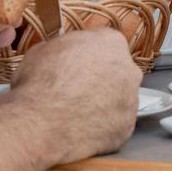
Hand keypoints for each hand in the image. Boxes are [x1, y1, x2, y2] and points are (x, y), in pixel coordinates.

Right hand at [6, 29, 140, 164]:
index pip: (105, 43)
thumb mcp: (42, 50)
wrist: (43, 124)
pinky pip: (115, 124)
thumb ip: (63, 49)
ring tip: (76, 111)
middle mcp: (128, 70)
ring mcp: (131, 100)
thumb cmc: (41, 84)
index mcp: (110, 42)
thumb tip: (60, 55)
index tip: (76, 64)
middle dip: (99, 79)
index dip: (86, 56)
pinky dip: (102, 126)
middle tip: (75, 89)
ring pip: (118, 99)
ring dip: (102, 103)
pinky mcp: (126, 127)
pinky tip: (82, 128)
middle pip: (116, 71)